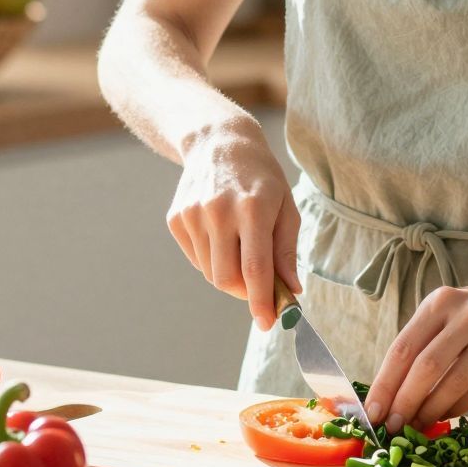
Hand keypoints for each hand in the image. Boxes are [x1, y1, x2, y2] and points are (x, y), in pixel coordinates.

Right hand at [167, 116, 299, 331]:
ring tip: (242, 250)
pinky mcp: (176, 218)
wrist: (218, 142)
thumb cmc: (262, 178)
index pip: (255, 267)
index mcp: (253, 207)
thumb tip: (291, 290)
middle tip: (261, 290)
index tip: (267, 323)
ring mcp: (193, 214)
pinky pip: (197, 259)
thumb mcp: (286, 207)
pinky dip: (213, 261)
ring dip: (230, 277)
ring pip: (211, 272)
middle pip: (227, 278)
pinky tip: (222, 237)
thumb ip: (286, 251)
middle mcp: (218, 211)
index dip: (262, 300)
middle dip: (246, 294)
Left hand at [367, 275, 467, 432]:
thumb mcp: (450, 314)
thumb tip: (391, 394)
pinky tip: (446, 415)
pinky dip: (458, 407)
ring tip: (418, 425)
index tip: (372, 413)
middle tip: (393, 426)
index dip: (385, 384)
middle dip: (404, 402)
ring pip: (454, 382)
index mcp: (440, 303)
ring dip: (431, 410)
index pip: (403, 348)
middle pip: (425, 367)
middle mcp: (466, 314)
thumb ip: (423, 345)